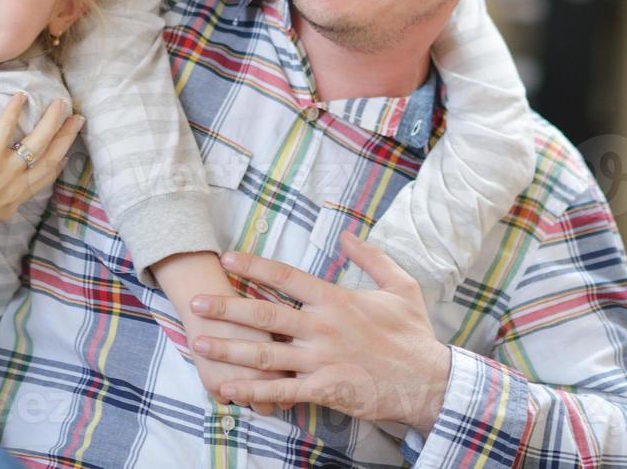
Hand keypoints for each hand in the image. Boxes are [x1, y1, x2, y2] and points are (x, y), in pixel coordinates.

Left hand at [0, 94, 81, 251]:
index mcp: (16, 199)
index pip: (46, 177)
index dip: (60, 161)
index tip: (68, 150)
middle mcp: (17, 185)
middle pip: (52, 156)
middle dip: (67, 136)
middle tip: (78, 118)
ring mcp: (6, 170)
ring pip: (39, 141)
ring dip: (52, 120)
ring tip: (60, 103)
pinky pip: (6, 128)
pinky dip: (14, 110)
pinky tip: (21, 96)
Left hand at [190, 232, 452, 434]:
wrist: (430, 381)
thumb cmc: (412, 334)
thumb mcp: (400, 286)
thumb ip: (371, 258)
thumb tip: (348, 235)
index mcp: (335, 300)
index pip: (286, 277)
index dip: (255, 265)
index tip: (229, 257)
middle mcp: (322, 328)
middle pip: (265, 315)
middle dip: (227, 307)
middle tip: (197, 303)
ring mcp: (320, 360)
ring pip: (265, 354)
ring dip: (229, 349)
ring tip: (199, 343)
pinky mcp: (324, 390)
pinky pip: (280, 391)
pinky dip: (252, 391)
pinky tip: (228, 389)